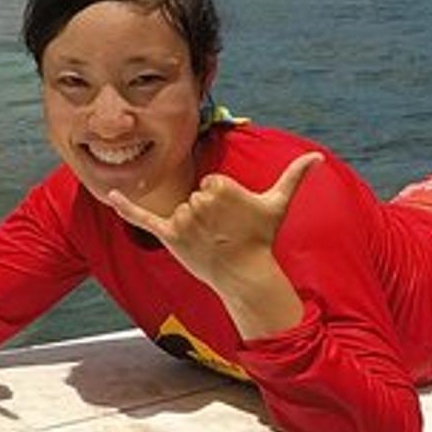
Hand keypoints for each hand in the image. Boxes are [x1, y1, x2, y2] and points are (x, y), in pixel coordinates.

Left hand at [105, 153, 321, 337]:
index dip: (223, 200)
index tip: (234, 217)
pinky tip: (111, 193)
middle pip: (195, 196)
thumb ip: (294, 176)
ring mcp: (183, 220)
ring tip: (210, 241)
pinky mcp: (169, 236)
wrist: (245, 274)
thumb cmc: (261, 237)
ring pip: (181, 210)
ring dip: (193, 225)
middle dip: (208, 213)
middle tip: (224, 231)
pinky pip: (143, 218)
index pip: (210, 182)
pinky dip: (126, 207)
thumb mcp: (277, 203)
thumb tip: (320, 157)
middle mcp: (199, 201)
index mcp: (220, 186)